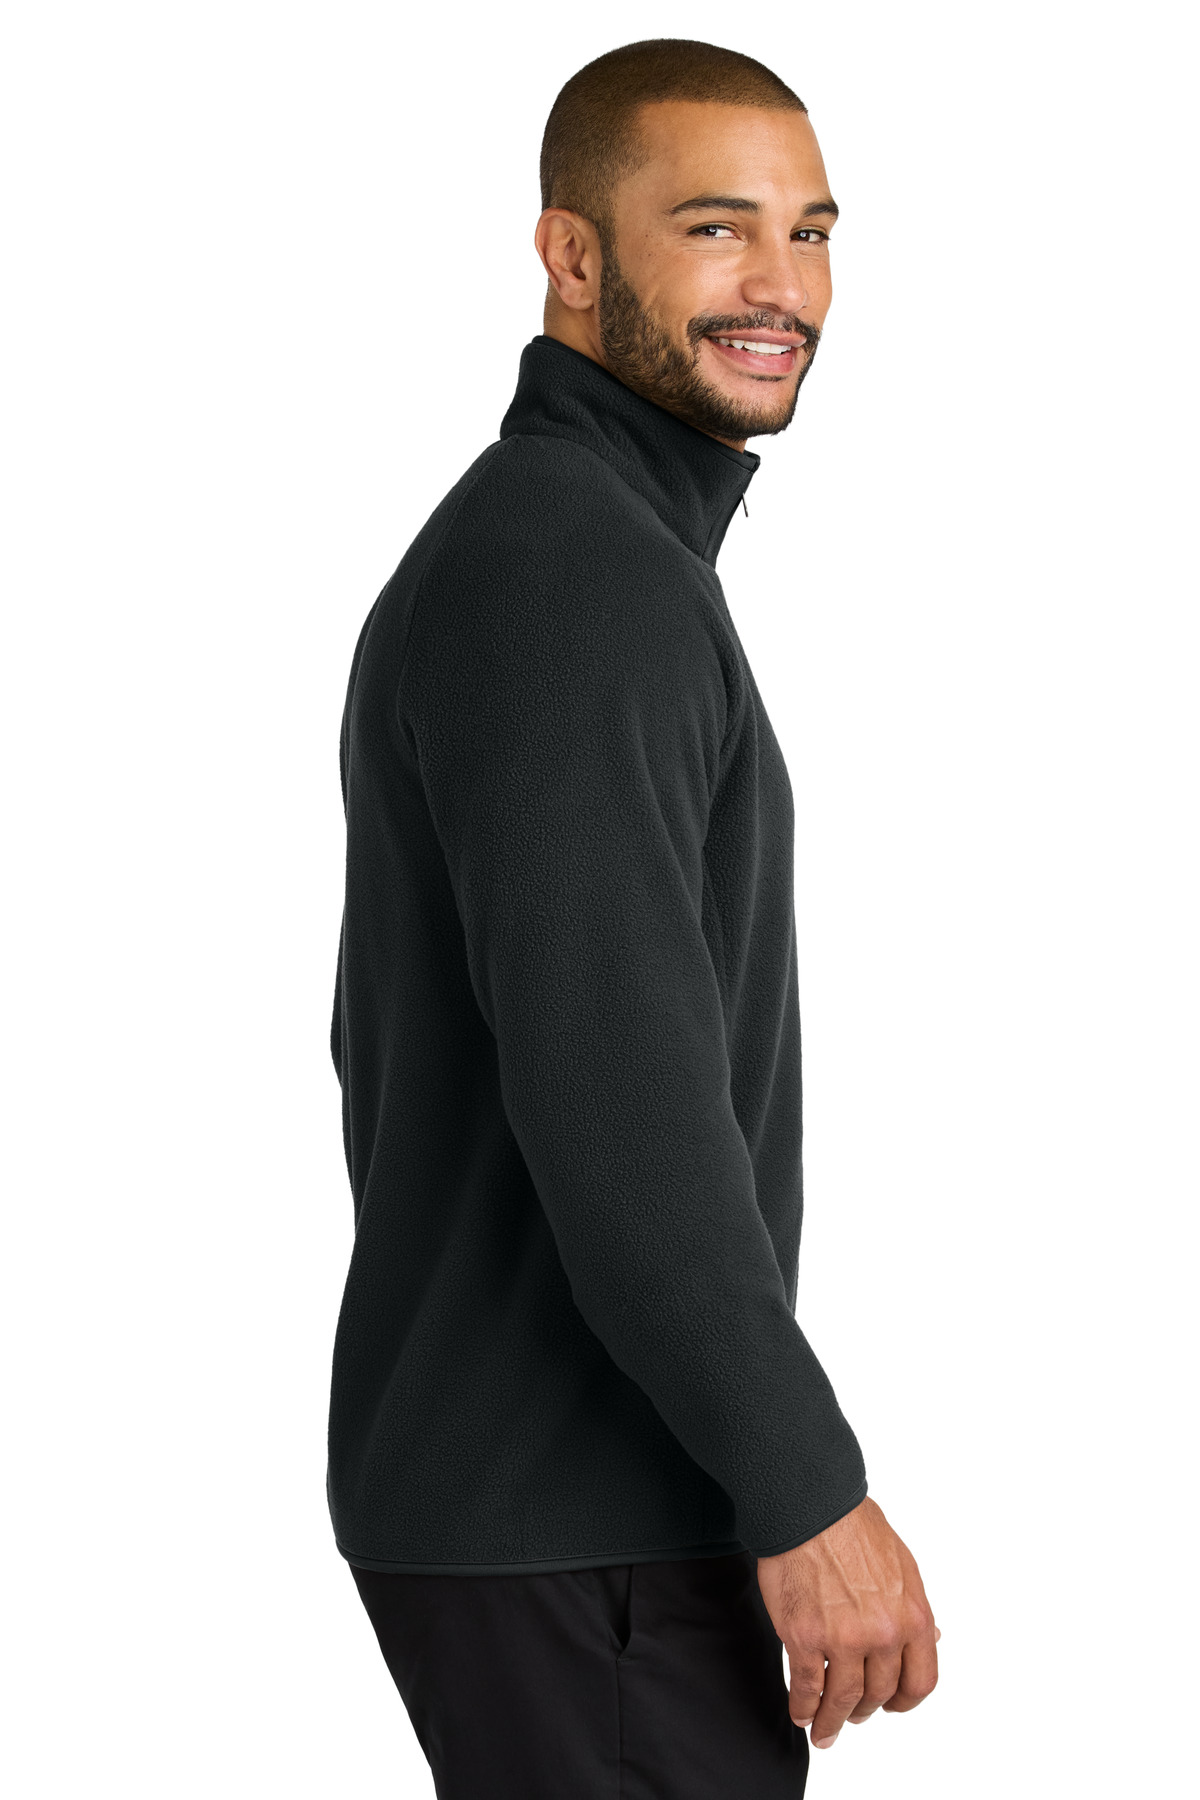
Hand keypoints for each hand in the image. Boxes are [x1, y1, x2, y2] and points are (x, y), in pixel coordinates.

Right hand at [756, 1495, 938, 1750]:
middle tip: (851, 1716)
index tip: (891, 1706)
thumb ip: (913, 1608)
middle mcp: (884, 1634)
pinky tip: (801, 1712)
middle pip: (880, 1694)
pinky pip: (808, 1687)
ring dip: (832, 1721)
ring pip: (843, 1699)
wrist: (810, 1506)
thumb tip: (930, 1638)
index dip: (904, 1701)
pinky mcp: (805, 1636)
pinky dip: (804, 1706)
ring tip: (823, 1730)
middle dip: (864, 1711)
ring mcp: (844, 1639)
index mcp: (913, 1617)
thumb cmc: (852, 1525)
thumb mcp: (902, 1565)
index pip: (920, 1682)